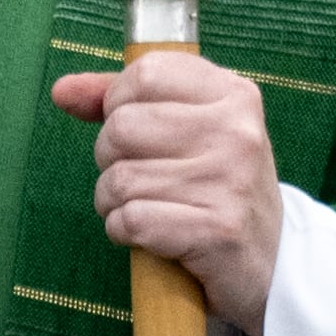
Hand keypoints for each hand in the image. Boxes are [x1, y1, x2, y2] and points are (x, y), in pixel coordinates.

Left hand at [50, 52, 282, 335]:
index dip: (119, 102)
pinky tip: (146, 235)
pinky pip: (131, 220)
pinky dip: (123, 231)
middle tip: (139, 177)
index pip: (146, 72)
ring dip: (113, 202)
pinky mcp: (217, 230)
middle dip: (111, 158)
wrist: (271, 263)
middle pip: (122, 126)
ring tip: (142, 209)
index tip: (134, 130)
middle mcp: (236, 131)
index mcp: (233, 94)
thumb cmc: (218, 188)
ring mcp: (230, 181)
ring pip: (120, 178)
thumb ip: (124, 103)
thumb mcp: (189, 131)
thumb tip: (63, 91)